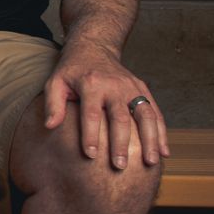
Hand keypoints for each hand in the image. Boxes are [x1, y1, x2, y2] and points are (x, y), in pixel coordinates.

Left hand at [43, 42, 167, 167]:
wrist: (94, 48)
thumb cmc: (72, 71)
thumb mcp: (55, 82)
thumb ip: (53, 104)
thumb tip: (49, 126)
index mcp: (91, 84)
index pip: (91, 113)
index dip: (91, 135)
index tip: (90, 155)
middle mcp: (114, 86)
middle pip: (120, 117)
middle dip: (121, 143)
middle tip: (120, 165)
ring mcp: (132, 87)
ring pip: (145, 115)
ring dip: (150, 139)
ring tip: (150, 162)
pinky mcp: (143, 89)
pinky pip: (155, 112)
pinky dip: (162, 133)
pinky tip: (164, 152)